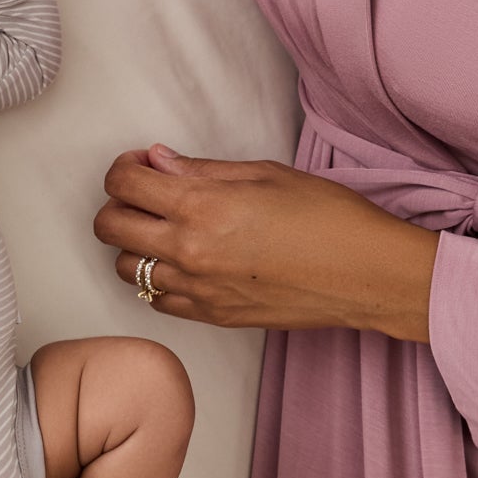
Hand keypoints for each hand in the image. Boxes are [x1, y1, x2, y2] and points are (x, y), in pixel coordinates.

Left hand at [94, 145, 439, 341]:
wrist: (367, 275)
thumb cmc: (327, 216)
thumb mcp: (265, 174)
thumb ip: (202, 170)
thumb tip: (159, 161)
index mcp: (201, 207)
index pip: (124, 184)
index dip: (124, 168)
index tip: (141, 164)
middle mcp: (189, 251)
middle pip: (110, 227)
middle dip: (118, 204)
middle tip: (145, 195)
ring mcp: (198, 289)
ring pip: (126, 269)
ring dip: (134, 246)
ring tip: (164, 232)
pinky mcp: (212, 316)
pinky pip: (158, 300)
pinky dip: (159, 280)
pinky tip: (184, 263)